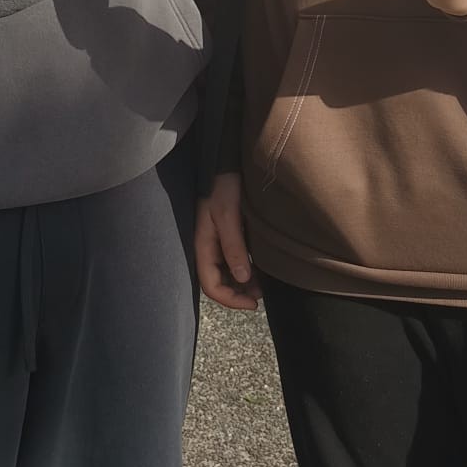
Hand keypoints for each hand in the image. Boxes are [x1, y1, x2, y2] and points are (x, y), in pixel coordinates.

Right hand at [194, 172, 260, 311]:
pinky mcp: (227, 233)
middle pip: (218, 282)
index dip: (230, 299)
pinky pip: (233, 259)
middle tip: (261, 296)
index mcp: (203, 245)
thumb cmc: (223, 186)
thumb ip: (234, 247)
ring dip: (243, 283)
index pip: (211, 285)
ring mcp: (217, 241)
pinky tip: (260, 269)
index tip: (253, 304)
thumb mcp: (228, 216)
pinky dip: (246, 269)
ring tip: (263, 286)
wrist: (225, 163)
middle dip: (238, 293)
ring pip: (227, 272)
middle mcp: (208, 247)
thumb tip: (242, 278)